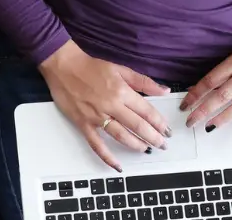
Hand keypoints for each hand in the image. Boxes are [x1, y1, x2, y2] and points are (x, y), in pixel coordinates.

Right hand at [39, 41, 172, 171]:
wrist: (64, 66)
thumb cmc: (91, 66)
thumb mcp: (120, 68)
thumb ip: (143, 81)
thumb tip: (164, 90)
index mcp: (122, 91)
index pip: (147, 111)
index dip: (159, 123)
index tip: (167, 130)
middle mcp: (112, 106)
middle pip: (138, 126)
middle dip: (153, 138)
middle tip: (162, 145)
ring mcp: (97, 117)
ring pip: (121, 136)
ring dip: (136, 145)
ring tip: (146, 150)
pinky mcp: (84, 124)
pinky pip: (97, 144)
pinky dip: (107, 156)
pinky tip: (117, 165)